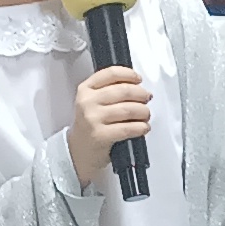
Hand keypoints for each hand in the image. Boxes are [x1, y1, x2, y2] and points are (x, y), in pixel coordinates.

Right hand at [68, 67, 150, 192]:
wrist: (78, 151)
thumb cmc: (90, 125)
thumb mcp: (92, 102)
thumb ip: (108, 89)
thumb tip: (136, 85)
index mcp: (85, 89)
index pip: (111, 74)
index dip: (129, 74)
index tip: (138, 79)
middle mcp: (87, 102)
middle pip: (123, 90)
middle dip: (141, 94)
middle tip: (146, 98)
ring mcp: (93, 119)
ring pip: (128, 109)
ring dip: (143, 112)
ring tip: (146, 115)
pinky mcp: (100, 135)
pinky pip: (128, 128)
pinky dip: (141, 127)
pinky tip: (143, 128)